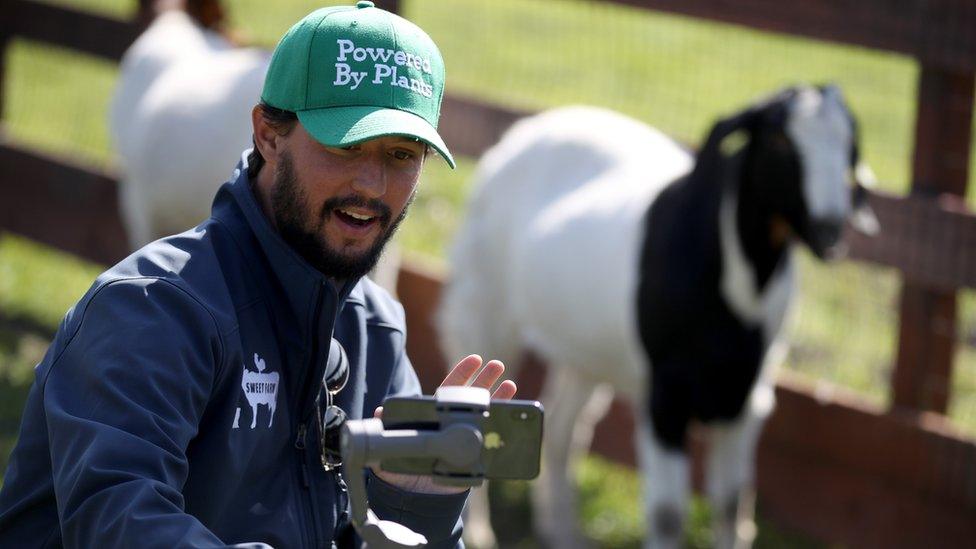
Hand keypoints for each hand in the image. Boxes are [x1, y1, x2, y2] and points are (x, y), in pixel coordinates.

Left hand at [371, 354, 516, 493]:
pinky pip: (491, 439)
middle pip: (472, 396)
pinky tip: (512, 418)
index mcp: (435, 416)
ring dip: (499, 399)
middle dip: (486, 379)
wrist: (416, 498)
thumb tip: (379, 413)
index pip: (450, 390)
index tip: (475, 360)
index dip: (463, 373)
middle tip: (497, 366)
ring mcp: (466, 437)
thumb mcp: (390, 448)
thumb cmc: (401, 470)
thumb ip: (385, 431)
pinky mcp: (475, 455)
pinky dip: (503, 428)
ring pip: (485, 414)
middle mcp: (453, 423)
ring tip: (511, 385)